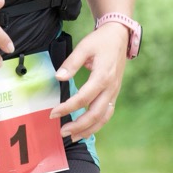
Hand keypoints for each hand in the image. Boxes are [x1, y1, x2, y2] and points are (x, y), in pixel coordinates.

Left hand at [49, 22, 127, 139]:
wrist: (120, 35)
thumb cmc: (101, 41)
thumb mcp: (85, 47)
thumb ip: (71, 63)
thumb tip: (59, 78)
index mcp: (103, 76)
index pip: (83, 98)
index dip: (67, 108)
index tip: (53, 113)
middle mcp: (111, 87)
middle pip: (95, 113)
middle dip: (78, 125)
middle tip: (62, 132)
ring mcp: (114, 91)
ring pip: (103, 117)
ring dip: (89, 129)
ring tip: (74, 137)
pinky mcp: (114, 92)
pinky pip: (107, 113)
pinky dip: (97, 124)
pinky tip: (87, 129)